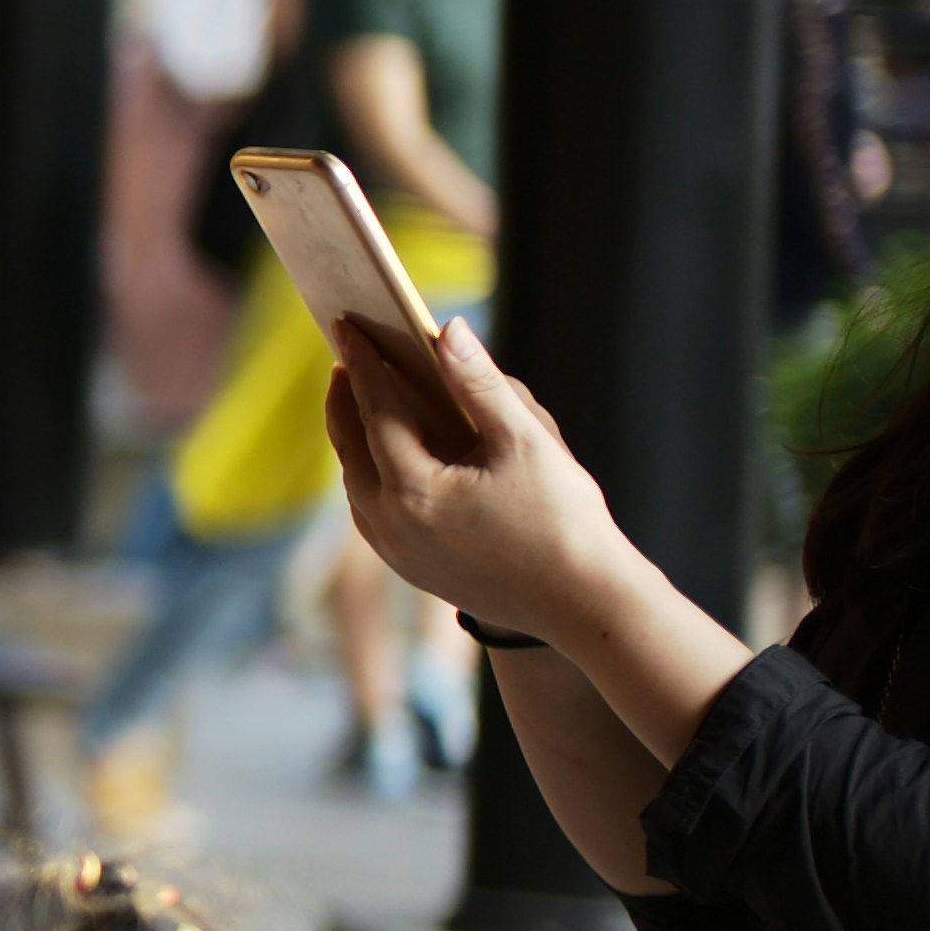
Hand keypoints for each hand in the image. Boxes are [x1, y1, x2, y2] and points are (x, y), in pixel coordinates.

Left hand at [324, 318, 631, 642]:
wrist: (582, 605)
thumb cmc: (565, 521)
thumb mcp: (527, 441)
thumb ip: (481, 383)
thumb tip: (446, 331)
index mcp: (415, 489)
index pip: (376, 409)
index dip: (363, 363)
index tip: (347, 325)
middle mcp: (390, 524)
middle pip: (351, 446)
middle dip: (347, 398)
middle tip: (347, 355)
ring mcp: (394, 551)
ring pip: (356, 480)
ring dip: (355, 437)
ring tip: (362, 399)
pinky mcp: (407, 568)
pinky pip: (371, 510)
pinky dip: (371, 472)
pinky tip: (386, 455)